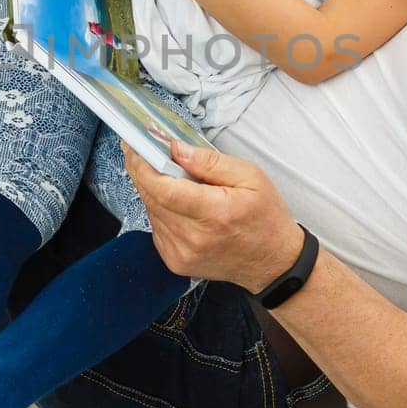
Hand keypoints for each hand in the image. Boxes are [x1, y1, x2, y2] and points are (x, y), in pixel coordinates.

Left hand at [123, 140, 302, 292]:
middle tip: (140, 149)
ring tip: (167, 176)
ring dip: (153, 190)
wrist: (271, 262)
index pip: (163, 189)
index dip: (143, 165)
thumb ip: (211, 162)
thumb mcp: (251, 177)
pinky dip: (161, 209)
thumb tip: (177, 149)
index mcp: (214, 213)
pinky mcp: (175, 261)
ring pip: (151, 211)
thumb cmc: (265, 217)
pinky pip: (156, 226)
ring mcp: (181, 253)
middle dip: (142, 170)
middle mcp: (193, 237)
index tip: (135, 145)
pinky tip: (177, 203)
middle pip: (151, 198)